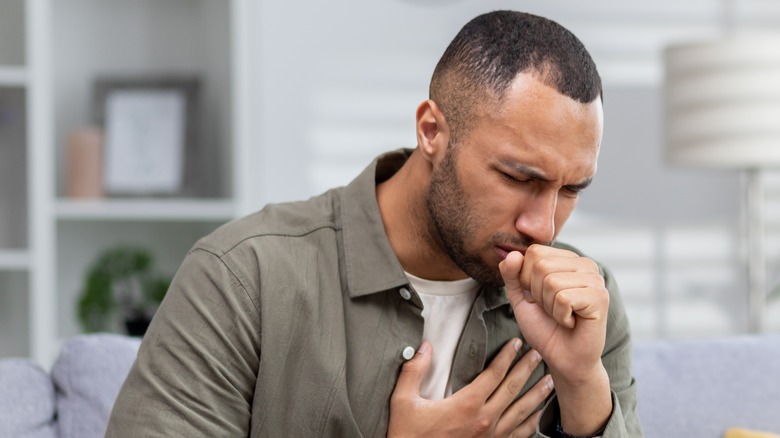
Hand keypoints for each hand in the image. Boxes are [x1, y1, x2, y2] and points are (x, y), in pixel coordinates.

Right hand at [388, 338, 553, 437]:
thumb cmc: (409, 434)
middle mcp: (484, 419)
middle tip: (538, 355)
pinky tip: (539, 414)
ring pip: (521, 411)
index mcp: (466, 404)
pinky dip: (532, 422)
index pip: (494, 374)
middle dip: (527, 369)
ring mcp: (491, 436)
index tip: (516, 343)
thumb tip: (425, 346)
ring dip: (537, 394)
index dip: (507, 356)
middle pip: (512, 388)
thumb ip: (414, 371)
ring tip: (549, 381)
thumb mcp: (403, 400)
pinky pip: (519, 434)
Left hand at [499, 244, 610, 434]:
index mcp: (566, 259)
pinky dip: (560, 316)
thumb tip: (512, 254)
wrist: (564, 359)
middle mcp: (584, 264)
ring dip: (549, 307)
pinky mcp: (600, 296)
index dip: (526, 279)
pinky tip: (571, 322)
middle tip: (552, 309)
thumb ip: (512, 275)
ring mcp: (595, 279)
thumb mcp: (521, 298)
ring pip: (551, 282)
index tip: (540, 297)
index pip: (534, 252)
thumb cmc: (544, 327)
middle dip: (537, 294)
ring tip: (562, 316)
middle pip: (541, 265)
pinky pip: (563, 298)